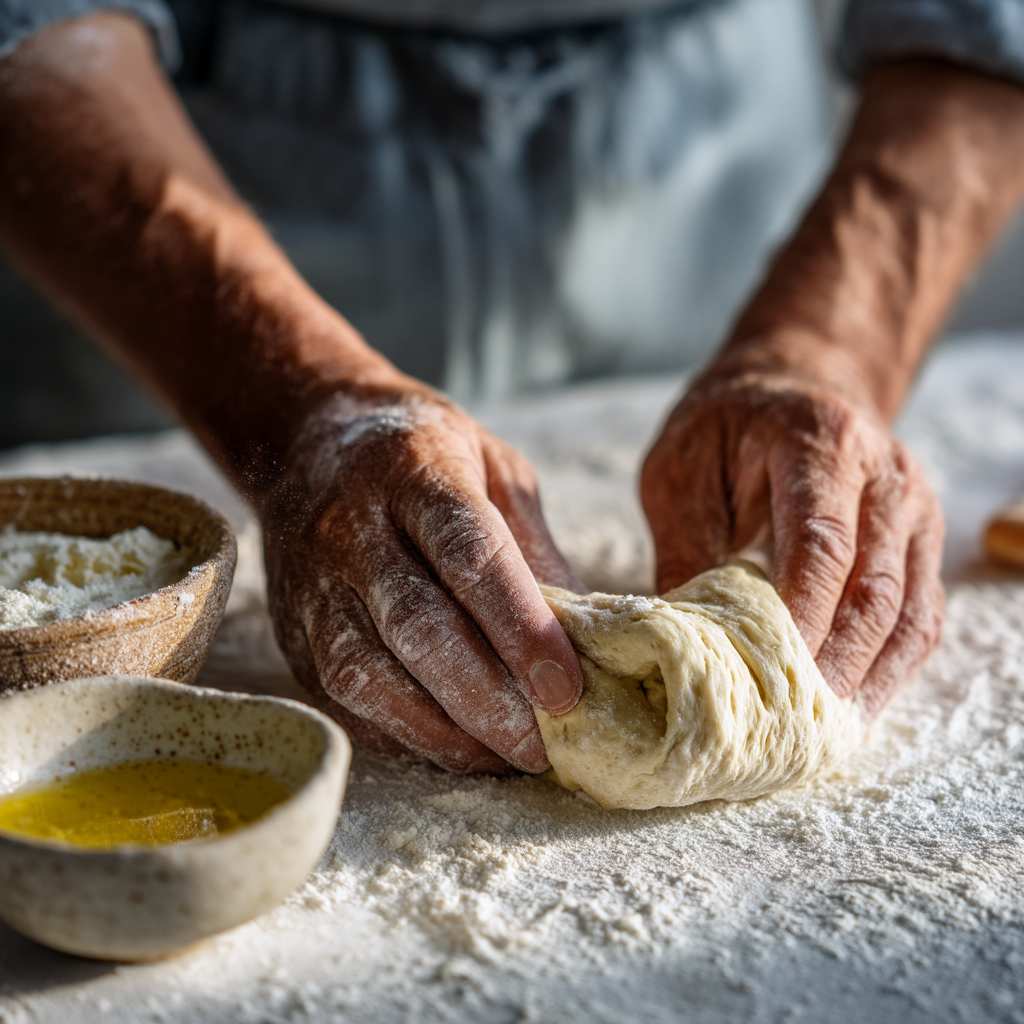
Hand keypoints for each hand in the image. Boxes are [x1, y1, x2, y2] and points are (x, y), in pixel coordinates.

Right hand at [261, 391, 583, 773]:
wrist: (307, 445)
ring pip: (369, 674)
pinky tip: (453, 744)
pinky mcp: (293, 632)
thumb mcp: (494, 468)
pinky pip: (343, 699)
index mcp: (413, 471)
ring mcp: (312, 584)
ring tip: (505, 758)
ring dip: (444, 731)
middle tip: (544, 746)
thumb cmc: (421, 456)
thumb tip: (583, 638)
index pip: (469, 554)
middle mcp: (351, 528)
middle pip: (417, 626)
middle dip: (486, 699)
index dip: (521, 626)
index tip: (567, 688)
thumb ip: (535, 547)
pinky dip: (402, 733)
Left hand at [641, 369, 944, 719]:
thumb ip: (686, 547)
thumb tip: (681, 639)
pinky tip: (853, 705)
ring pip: (909, 612)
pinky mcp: (919, 544)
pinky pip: (919, 616)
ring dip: (870, 679)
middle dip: (835, 665)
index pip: (822, 544)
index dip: (801, 618)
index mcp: (821, 444)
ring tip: (824, 734)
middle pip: (874, 588)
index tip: (770, 676)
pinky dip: (890, 667)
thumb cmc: (722, 430)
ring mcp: (914, 512)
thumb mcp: (680, 471)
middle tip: (793, 727)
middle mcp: (886, 476)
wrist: (789, 388)